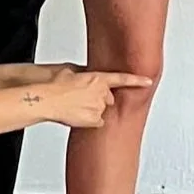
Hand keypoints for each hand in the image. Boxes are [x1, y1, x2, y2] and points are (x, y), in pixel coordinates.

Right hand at [38, 66, 156, 129]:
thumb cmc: (54, 85)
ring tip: (75, 107)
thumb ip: (85, 74)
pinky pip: (97, 122)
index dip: (138, 80)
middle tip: (82, 99)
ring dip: (93, 111)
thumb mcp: (71, 70)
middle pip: (108, 98)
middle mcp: (102, 92)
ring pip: (101, 111)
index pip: (123, 79)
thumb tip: (88, 75)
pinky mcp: (95, 121)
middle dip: (100, 100)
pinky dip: (90, 122)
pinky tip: (77, 116)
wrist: (46, 100)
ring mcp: (99, 107)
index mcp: (98, 78)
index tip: (148, 81)